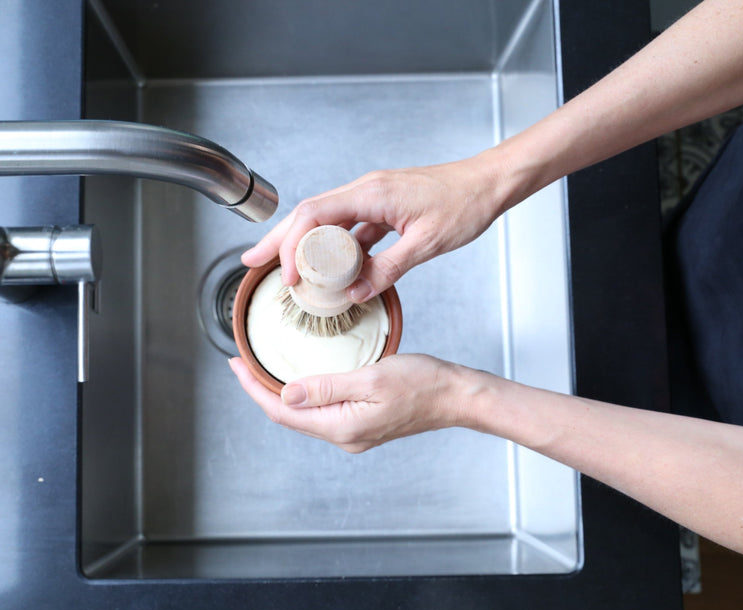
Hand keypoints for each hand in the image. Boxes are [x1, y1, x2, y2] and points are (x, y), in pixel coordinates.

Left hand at [229, 353, 483, 452]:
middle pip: (289, 416)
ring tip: (262, 369)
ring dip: (281, 393)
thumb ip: (328, 386)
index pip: (283, 411)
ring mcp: (353, 433)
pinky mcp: (362, 424)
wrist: (456, 396)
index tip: (236, 365)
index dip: (254, 389)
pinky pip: (322, 412)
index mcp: (343, 427)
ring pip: (304, 415)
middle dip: (261, 390)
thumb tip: (288, 392)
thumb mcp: (372, 378)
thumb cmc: (424, 383)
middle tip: (242, 363)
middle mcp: (344, 436)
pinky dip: (304, 395)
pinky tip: (300, 378)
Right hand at [241, 155, 510, 301]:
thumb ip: (389, 269)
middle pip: (308, 214)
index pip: (314, 215)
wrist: (489, 183)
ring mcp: (372, 197)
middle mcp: (365, 190)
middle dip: (278, 239)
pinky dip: (334, 247)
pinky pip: (348, 226)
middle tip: (253, 262)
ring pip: (325, 220)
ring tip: (284, 268)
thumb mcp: (426, 243)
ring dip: (302, 244)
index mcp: (371, 194)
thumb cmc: (465, 203)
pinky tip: (333, 269)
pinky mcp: (383, 206)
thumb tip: (356, 293)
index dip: (292, 244)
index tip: (287, 274)